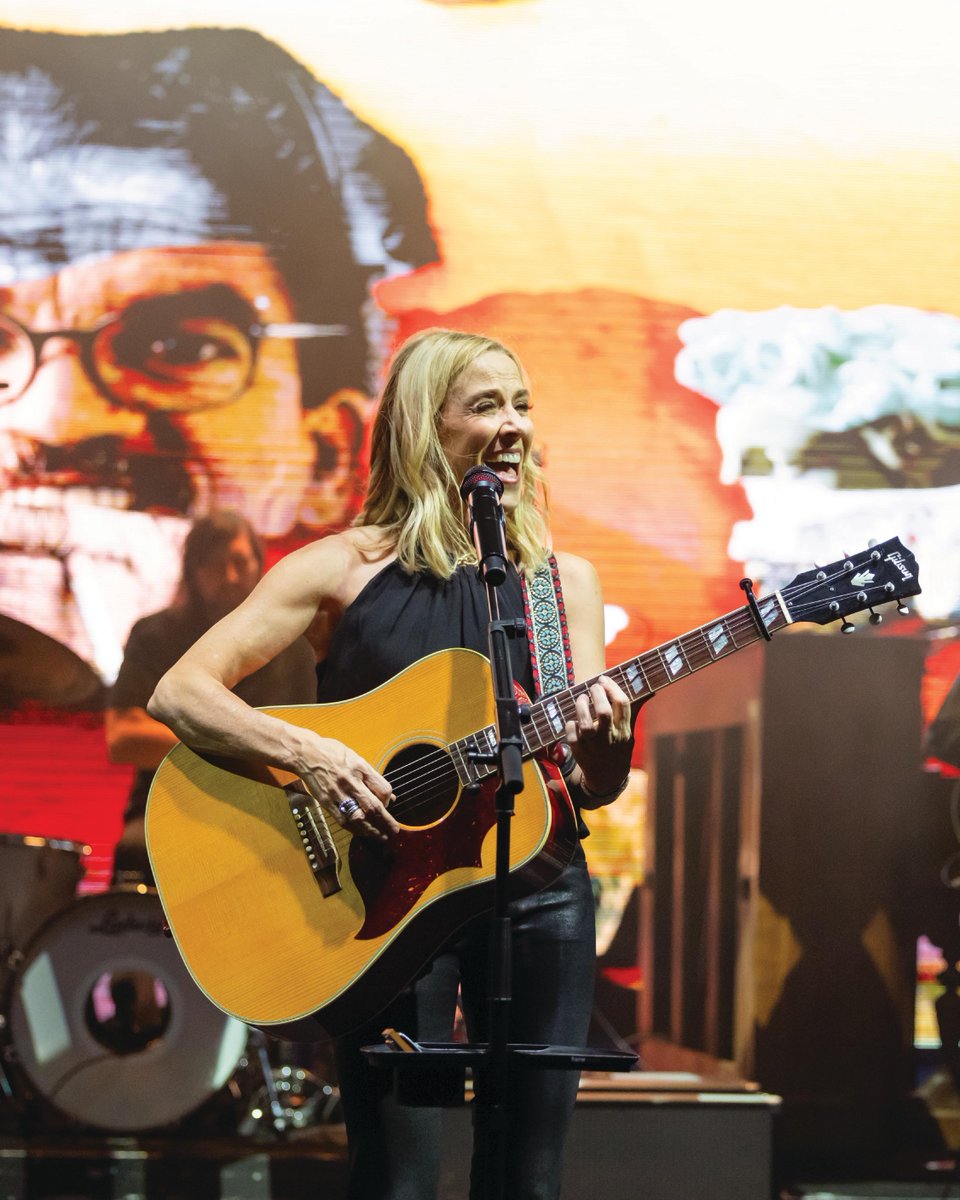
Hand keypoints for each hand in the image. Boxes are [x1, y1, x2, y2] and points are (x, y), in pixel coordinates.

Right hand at [299, 735, 399, 840]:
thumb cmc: (331, 753)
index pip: (382, 789)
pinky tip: (362, 832)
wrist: (305, 753)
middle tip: (394, 831)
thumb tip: (389, 796)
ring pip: (358, 817)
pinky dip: (355, 828)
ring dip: (371, 830)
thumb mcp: (356, 759)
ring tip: (381, 836)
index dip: (388, 800)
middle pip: (372, 806)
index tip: (389, 804)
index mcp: (360, 768)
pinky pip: (343, 820)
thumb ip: (372, 778)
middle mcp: (350, 781)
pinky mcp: (326, 802)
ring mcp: (337, 793)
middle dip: (386, 821)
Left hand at [565, 675, 633, 799]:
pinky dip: (571, 724)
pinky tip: (574, 719)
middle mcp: (610, 737)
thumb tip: (650, 690)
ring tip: (581, 698)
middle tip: (593, 686)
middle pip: (603, 712)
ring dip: (581, 707)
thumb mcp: (629, 731)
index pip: (622, 705)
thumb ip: (634, 710)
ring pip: (585, 724)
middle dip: (597, 694)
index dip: (612, 688)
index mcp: (624, 730)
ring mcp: (593, 746)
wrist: (608, 777)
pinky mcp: (579, 751)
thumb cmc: (618, 747)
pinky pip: (572, 734)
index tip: (604, 679)